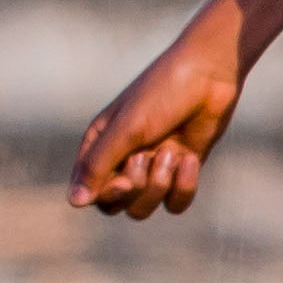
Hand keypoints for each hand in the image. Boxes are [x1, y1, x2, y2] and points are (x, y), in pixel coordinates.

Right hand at [73, 2, 251, 219]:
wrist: (209, 75)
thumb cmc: (161, 93)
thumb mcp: (126, 130)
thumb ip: (97, 166)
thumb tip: (73, 203)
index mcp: (100, 144)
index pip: (88, 190)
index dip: (106, 193)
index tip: (123, 180)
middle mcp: (122, 158)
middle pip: (114, 204)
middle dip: (133, 189)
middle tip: (145, 159)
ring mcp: (152, 166)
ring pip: (143, 207)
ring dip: (160, 185)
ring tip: (173, 152)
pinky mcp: (181, 171)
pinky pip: (175, 203)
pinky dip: (184, 187)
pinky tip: (190, 159)